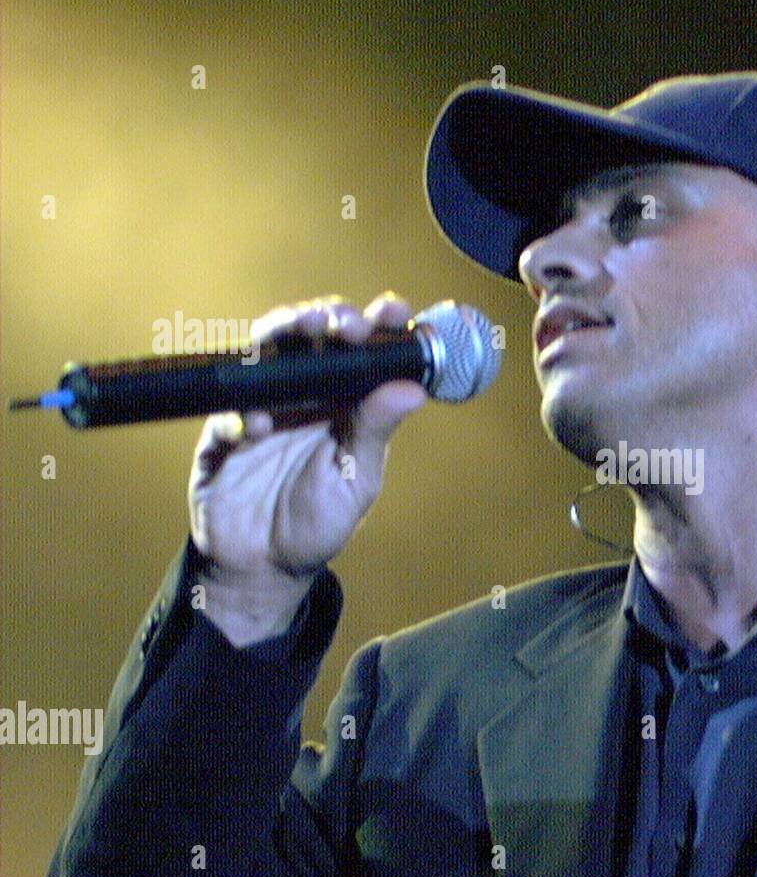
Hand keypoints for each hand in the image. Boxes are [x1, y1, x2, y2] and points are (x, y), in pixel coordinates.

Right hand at [187, 292, 426, 643]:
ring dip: (284, 334)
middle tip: (344, 321)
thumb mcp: (357, 478)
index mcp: (347, 400)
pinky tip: (258, 426)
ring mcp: (262, 405)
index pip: (364, 351)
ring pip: (268, 353)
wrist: (264, 564)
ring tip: (305, 330)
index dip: (379, 325)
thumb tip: (413, 389)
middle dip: (330, 317)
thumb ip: (375, 431)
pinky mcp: (223, 432)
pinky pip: (229, 412)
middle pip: (314, 337)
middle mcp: (305, 393)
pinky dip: (243, 414)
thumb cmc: (318, 518)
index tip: (394, 312)